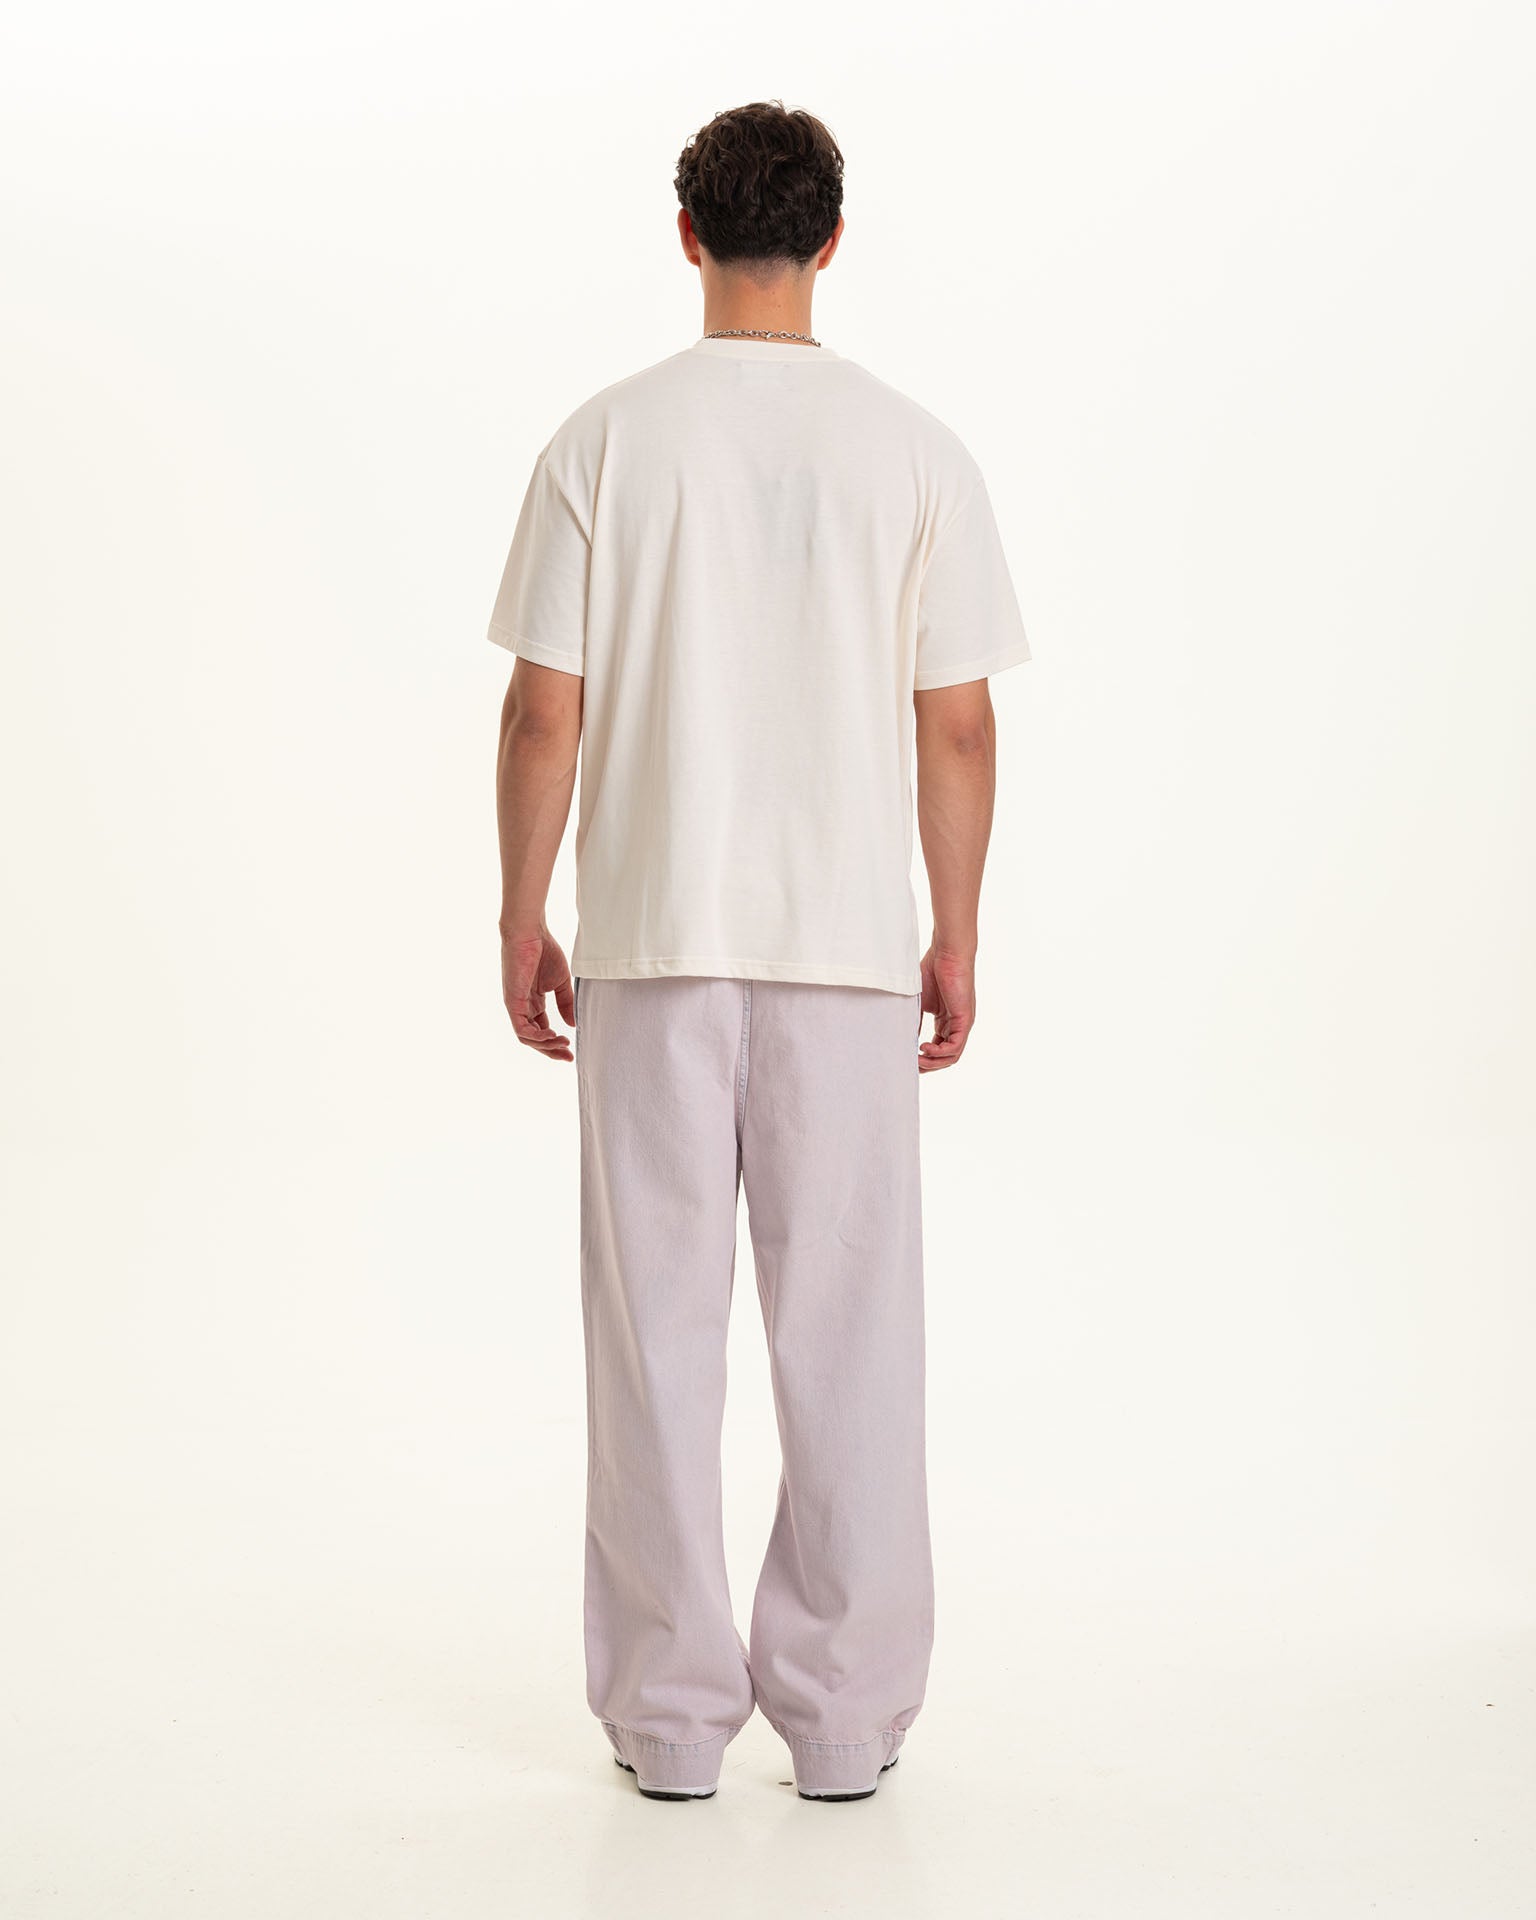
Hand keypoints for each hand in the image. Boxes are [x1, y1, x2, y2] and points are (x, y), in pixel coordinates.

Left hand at [501, 923, 575, 1062]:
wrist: (531, 933)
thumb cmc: (545, 951)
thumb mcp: (561, 982)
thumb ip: (565, 1003)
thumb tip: (572, 1024)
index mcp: (533, 1003)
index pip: (542, 1030)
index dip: (555, 1044)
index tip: (571, 1052)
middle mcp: (522, 1007)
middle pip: (534, 1038)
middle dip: (551, 1051)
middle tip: (568, 1057)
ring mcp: (516, 1005)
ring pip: (527, 1037)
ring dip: (545, 1046)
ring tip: (562, 1045)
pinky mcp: (512, 1002)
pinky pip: (521, 1028)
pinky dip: (537, 1036)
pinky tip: (551, 1036)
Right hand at [919, 944, 974, 1072]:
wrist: (946, 953)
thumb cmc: (932, 971)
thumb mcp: (918, 1002)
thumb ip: (914, 1022)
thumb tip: (905, 1041)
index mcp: (946, 1022)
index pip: (938, 1050)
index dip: (924, 1060)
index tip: (908, 1062)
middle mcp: (956, 1026)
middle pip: (945, 1058)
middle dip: (928, 1066)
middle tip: (911, 1067)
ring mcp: (962, 1024)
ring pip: (951, 1057)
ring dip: (933, 1063)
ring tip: (916, 1061)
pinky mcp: (965, 1020)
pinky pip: (954, 1047)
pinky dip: (939, 1053)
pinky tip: (923, 1048)